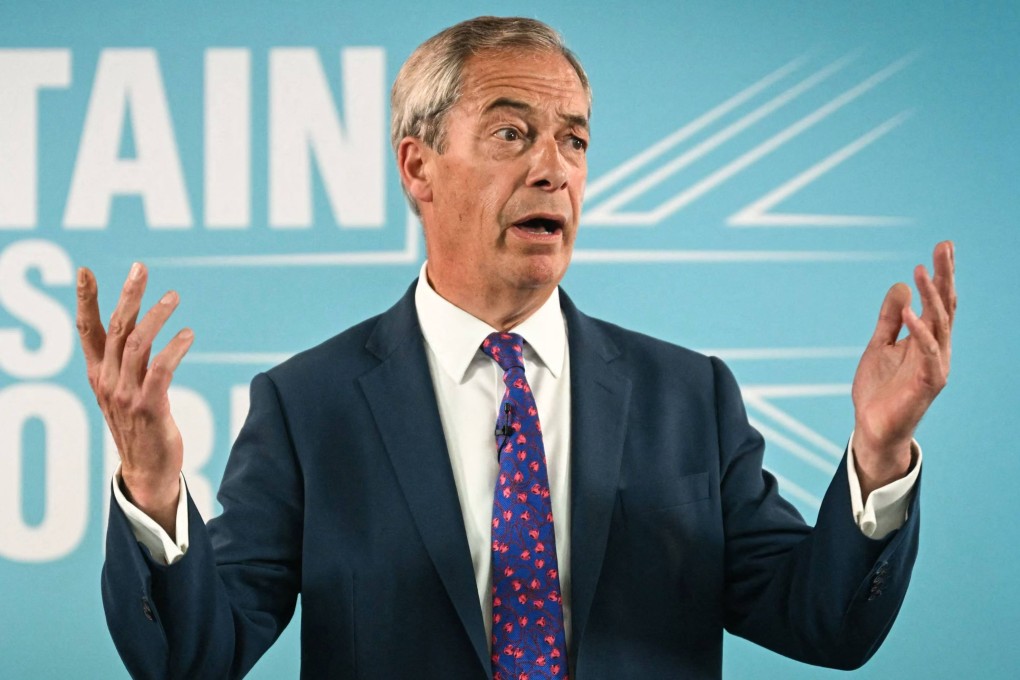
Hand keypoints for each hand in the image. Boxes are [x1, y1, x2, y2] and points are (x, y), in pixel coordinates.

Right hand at [77, 262, 193, 535]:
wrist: (147, 471)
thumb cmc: (139, 426)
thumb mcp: (124, 390)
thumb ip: (126, 360)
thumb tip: (135, 327)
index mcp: (98, 375)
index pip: (87, 330)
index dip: (86, 300)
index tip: (85, 271)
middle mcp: (107, 381)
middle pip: (115, 329)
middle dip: (127, 296)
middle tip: (141, 269)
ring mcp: (126, 395)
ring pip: (137, 345)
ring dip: (156, 317)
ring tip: (173, 298)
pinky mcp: (149, 408)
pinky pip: (160, 370)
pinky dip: (174, 349)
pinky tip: (188, 334)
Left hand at [851, 241, 955, 497]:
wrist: (872, 428)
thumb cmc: (879, 390)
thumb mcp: (879, 345)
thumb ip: (889, 318)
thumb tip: (901, 286)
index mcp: (926, 340)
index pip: (938, 302)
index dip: (940, 275)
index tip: (943, 246)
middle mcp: (936, 349)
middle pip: (945, 307)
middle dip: (945, 276)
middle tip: (944, 247)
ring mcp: (934, 366)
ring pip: (940, 325)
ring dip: (932, 297)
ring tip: (922, 270)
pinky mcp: (927, 383)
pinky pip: (928, 353)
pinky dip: (920, 332)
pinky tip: (911, 313)